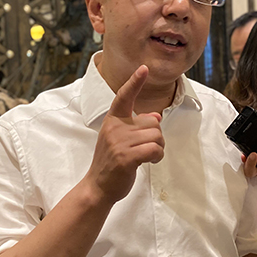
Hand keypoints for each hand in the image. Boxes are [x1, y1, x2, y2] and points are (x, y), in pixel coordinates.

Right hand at [83, 65, 164, 204]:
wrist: (98, 187)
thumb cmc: (111, 163)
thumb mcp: (121, 140)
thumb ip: (137, 126)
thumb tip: (156, 115)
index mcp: (113, 120)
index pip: (124, 96)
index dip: (135, 82)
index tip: (144, 68)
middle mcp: (115, 128)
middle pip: (153, 123)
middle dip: (157, 137)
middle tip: (148, 149)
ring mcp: (119, 142)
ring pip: (156, 136)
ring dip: (159, 148)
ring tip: (148, 157)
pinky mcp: (126, 157)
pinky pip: (155, 149)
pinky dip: (158, 156)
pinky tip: (150, 162)